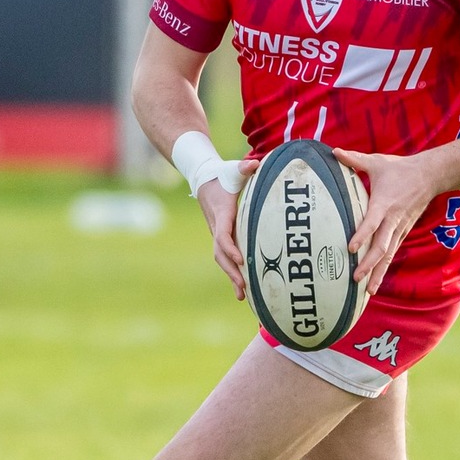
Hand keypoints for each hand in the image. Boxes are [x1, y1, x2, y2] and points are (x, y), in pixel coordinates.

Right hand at [198, 158, 258, 299]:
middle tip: (243, 288)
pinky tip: (243, 288)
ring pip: (221, 259)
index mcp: (222, 213)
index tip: (241, 260)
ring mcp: (217, 234)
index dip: (230, 247)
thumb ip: (244, 167)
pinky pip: (225, 258)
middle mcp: (217, 227)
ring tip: (242, 296)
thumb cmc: (222, 176)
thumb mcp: (233, 169)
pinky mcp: (221, 238)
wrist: (204, 181)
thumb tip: (255, 164)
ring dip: (231, 277)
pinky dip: (232, 273)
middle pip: (221, 253)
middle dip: (231, 271)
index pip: (223, 234)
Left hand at [334, 148, 443, 296]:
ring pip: (388, 254)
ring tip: (367, 291)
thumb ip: (354, 159)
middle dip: (369, 264)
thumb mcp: (377, 162)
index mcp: (385, 203)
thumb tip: (333, 151)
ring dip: (378, 273)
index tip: (350, 248)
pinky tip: (375, 282)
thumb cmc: (400, 168)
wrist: (431, 176)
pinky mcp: (403, 232)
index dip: (362, 235)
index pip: (372, 222)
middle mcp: (393, 219)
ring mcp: (400, 228)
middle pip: (382, 246)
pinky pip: (392, 252)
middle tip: (355, 278)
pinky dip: (384, 268)